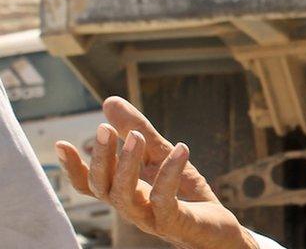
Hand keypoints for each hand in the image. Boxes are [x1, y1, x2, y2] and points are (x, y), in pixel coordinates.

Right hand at [55, 97, 257, 248]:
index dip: (74, 168)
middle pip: (104, 187)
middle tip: (104, 128)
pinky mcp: (175, 223)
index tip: (60, 144)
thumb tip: (108, 101)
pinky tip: (180, 148)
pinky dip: (170, 173)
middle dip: (101, 158)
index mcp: (126, 193)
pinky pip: (165, 201)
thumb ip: (138, 131)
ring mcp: (151, 218)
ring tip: (136, 136)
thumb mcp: (162, 155)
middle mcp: (132, 207)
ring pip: (125, 197)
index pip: (92, 184)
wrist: (218, 230)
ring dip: (127, 165)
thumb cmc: (186, 194)